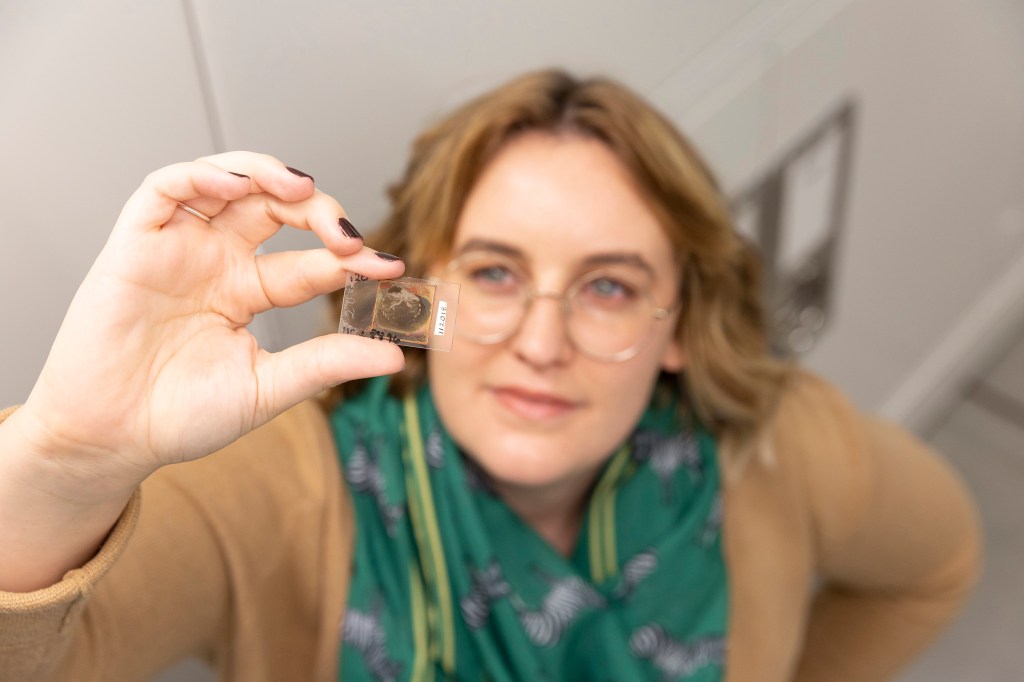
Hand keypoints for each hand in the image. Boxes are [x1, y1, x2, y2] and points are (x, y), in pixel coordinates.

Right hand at [15, 152, 404, 495]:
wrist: (110, 439)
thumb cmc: (180, 416)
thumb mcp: (267, 388)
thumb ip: (326, 364)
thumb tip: (396, 356)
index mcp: (249, 293)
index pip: (311, 262)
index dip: (351, 259)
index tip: (390, 268)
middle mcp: (218, 262)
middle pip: (277, 209)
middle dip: (319, 211)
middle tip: (348, 237)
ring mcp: (179, 248)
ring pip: (227, 182)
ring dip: (266, 173)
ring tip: (301, 189)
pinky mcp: (136, 243)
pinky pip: (165, 189)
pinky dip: (201, 176)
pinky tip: (236, 186)